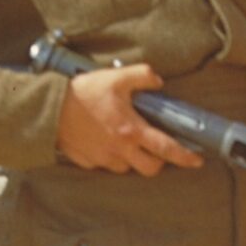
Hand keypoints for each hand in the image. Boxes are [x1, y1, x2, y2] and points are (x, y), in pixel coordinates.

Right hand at [54, 63, 204, 175]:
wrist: (48, 108)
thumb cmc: (82, 93)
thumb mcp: (116, 77)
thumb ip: (142, 76)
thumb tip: (158, 81)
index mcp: (131, 131)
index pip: (166, 149)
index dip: (185, 157)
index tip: (196, 160)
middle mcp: (119, 150)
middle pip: (150, 169)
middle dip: (158, 162)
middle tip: (156, 149)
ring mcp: (102, 158)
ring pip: (126, 168)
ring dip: (132, 159)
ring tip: (125, 141)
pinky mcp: (86, 162)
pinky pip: (104, 165)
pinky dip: (109, 156)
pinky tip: (104, 141)